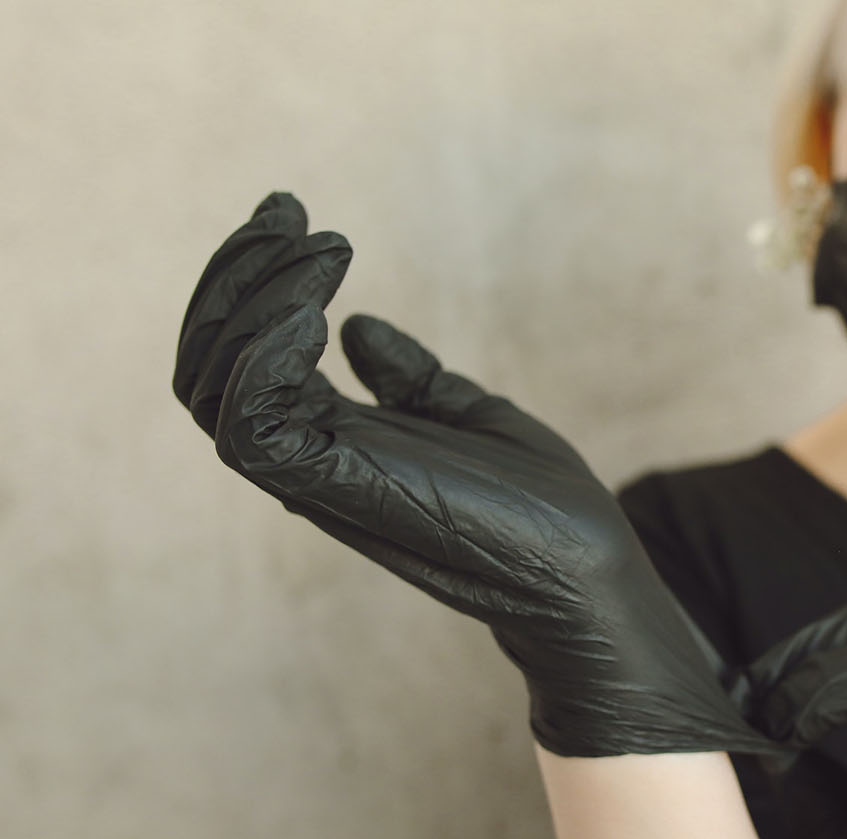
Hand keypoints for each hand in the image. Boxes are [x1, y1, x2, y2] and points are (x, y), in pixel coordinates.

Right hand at [172, 192, 776, 758]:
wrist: (587, 566)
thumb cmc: (536, 503)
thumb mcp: (467, 414)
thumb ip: (409, 378)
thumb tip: (358, 328)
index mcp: (333, 439)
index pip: (241, 359)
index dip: (250, 280)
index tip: (292, 212)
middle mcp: (309, 458)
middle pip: (207, 363)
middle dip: (235, 275)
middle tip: (288, 215)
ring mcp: (316, 476)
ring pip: (209, 388)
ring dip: (248, 301)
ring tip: (318, 253)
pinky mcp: (336, 490)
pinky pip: (250, 425)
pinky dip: (264, 356)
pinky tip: (316, 310)